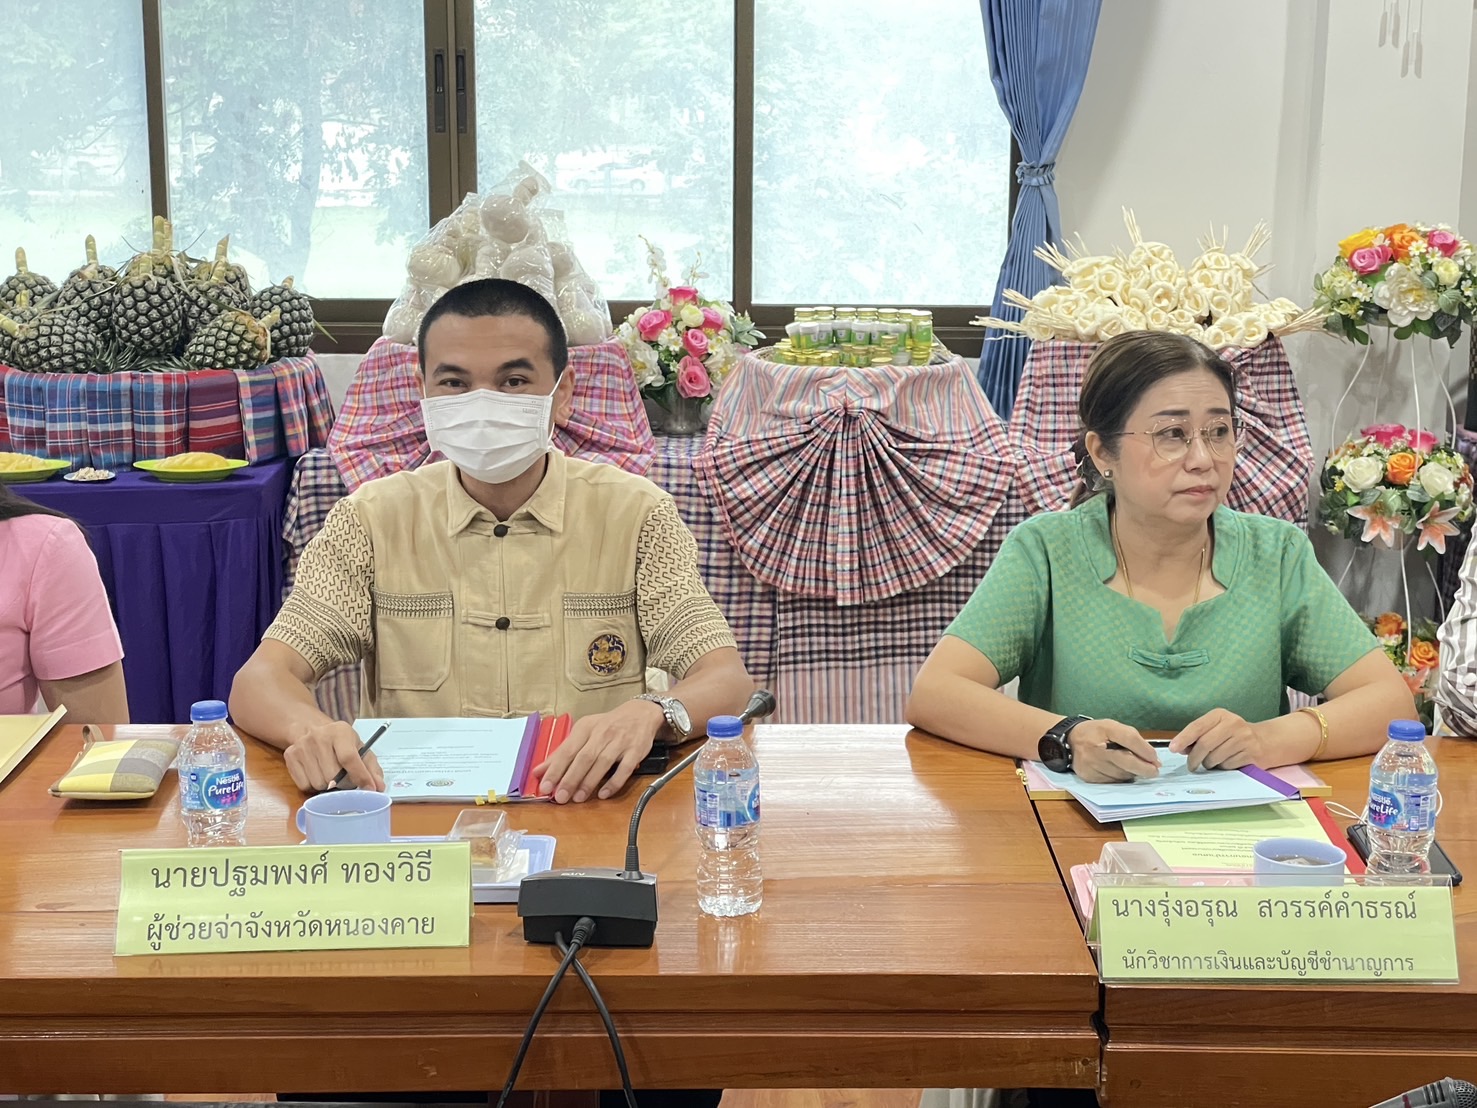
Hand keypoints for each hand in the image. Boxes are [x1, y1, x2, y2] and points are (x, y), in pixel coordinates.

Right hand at [285, 721, 384, 792]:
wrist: (309, 729)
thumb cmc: (340, 742)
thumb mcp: (358, 747)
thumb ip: (371, 767)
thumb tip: (379, 787)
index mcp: (340, 731)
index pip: (349, 758)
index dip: (360, 776)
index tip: (370, 789)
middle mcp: (319, 737)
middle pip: (333, 775)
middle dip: (343, 783)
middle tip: (345, 779)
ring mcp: (302, 747)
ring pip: (319, 783)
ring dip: (328, 786)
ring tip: (330, 774)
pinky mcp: (290, 756)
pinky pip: (304, 785)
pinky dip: (313, 786)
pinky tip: (317, 774)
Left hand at [535, 700, 664, 802]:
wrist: (641, 713)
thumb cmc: (608, 725)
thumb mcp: (584, 732)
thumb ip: (562, 752)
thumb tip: (539, 771)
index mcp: (585, 728)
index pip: (567, 750)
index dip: (555, 769)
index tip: (545, 786)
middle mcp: (602, 733)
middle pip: (583, 758)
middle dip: (570, 779)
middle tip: (560, 797)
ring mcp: (620, 742)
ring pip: (602, 763)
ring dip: (589, 782)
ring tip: (578, 798)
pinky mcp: (636, 750)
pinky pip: (625, 768)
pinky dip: (614, 782)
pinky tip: (603, 794)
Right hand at [1068, 719, 1160, 782]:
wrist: (1068, 741)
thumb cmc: (1096, 733)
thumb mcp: (1112, 727)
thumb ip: (1132, 739)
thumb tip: (1151, 758)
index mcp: (1104, 729)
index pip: (1129, 739)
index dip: (1145, 750)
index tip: (1156, 759)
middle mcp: (1096, 748)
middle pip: (1126, 761)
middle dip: (1144, 768)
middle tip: (1155, 771)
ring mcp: (1091, 764)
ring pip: (1121, 774)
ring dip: (1132, 773)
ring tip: (1134, 769)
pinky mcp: (1088, 776)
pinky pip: (1112, 781)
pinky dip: (1120, 778)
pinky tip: (1121, 772)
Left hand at [1170, 708, 1267, 770]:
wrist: (1264, 741)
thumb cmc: (1232, 735)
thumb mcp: (1215, 728)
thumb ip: (1197, 736)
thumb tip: (1180, 748)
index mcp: (1220, 715)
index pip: (1197, 726)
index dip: (1183, 738)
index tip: (1173, 748)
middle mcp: (1233, 724)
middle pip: (1205, 744)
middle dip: (1194, 758)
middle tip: (1191, 765)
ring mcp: (1244, 739)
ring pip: (1215, 757)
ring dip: (1208, 764)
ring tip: (1212, 761)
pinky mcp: (1251, 754)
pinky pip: (1227, 766)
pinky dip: (1222, 768)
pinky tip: (1225, 762)